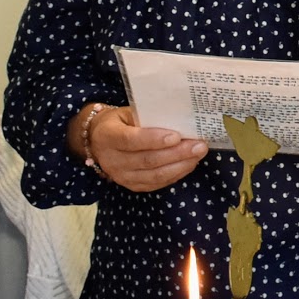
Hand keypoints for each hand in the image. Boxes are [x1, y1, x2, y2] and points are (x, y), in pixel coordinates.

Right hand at [74, 104, 207, 193]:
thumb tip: (179, 120)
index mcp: (108, 136)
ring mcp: (121, 176)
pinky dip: (175, 174)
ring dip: (180, 166)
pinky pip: (157, 183)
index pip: (131, 140)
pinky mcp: (132, 186)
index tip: (177, 136)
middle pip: (148, 160)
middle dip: (177, 153)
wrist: (99, 140)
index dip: (154, 139)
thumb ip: (148, 117)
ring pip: (155, 175)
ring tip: (198, 154)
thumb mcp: (127, 113)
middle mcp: (112, 160)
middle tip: (199, 146)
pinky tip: (189, 164)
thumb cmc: (119, 122)